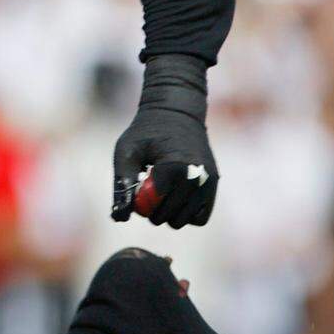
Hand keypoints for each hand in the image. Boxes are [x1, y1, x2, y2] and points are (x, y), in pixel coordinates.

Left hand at [111, 54, 217, 227]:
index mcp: (174, 165)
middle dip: (152, 209)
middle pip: (169, 216)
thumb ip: (123, 183)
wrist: (176, 113)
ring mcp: (208, 182)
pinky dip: (185, 214)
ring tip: (159, 192)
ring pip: (184, 220)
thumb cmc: (146, 132)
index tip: (138, 184)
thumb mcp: (126, 151)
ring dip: (168, 213)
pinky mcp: (214, 185)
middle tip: (145, 189)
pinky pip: (199, 217)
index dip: (140, 200)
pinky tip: (174, 196)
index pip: (155, 203)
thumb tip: (119, 217)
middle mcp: (196, 176)